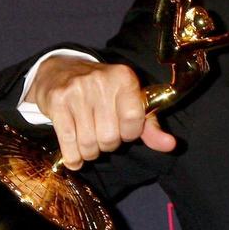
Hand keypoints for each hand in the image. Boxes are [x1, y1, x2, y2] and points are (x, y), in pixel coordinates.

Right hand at [26, 56, 175, 168]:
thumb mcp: (130, 102)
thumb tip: (171, 145)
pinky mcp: (56, 102)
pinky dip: (73, 157)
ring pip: (88, 143)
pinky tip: (75, 158)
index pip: (133, 120)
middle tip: (103, 136)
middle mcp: (101, 81)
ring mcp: (77, 90)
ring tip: (90, 143)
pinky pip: (68, 142)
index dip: (129, 133)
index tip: (123, 129)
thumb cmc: (102, 93)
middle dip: (108, 145)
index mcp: (125, 78)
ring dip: (90, 152)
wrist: (60, 71)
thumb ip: (151, 126)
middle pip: (110, 137)